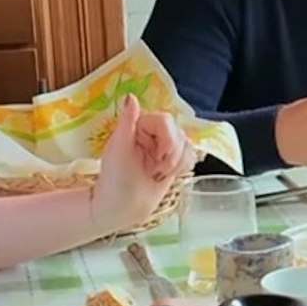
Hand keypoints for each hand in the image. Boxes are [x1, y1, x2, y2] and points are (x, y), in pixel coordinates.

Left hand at [89, 95, 193, 232]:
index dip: (167, 138)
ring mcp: (163, 147)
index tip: (159, 156)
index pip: (165, 120)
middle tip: (155, 171)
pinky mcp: (172, 161)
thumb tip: (131, 96)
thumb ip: (128, 121)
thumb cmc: (116, 180)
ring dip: (176, 162)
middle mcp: (152, 134)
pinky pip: (190, 155)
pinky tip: (168, 175)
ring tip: (158, 174)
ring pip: (187, 144)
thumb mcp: (118, 148)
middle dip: (172, 154)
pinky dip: (183, 166)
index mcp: (138, 126)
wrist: (123, 209)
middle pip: (178, 132)